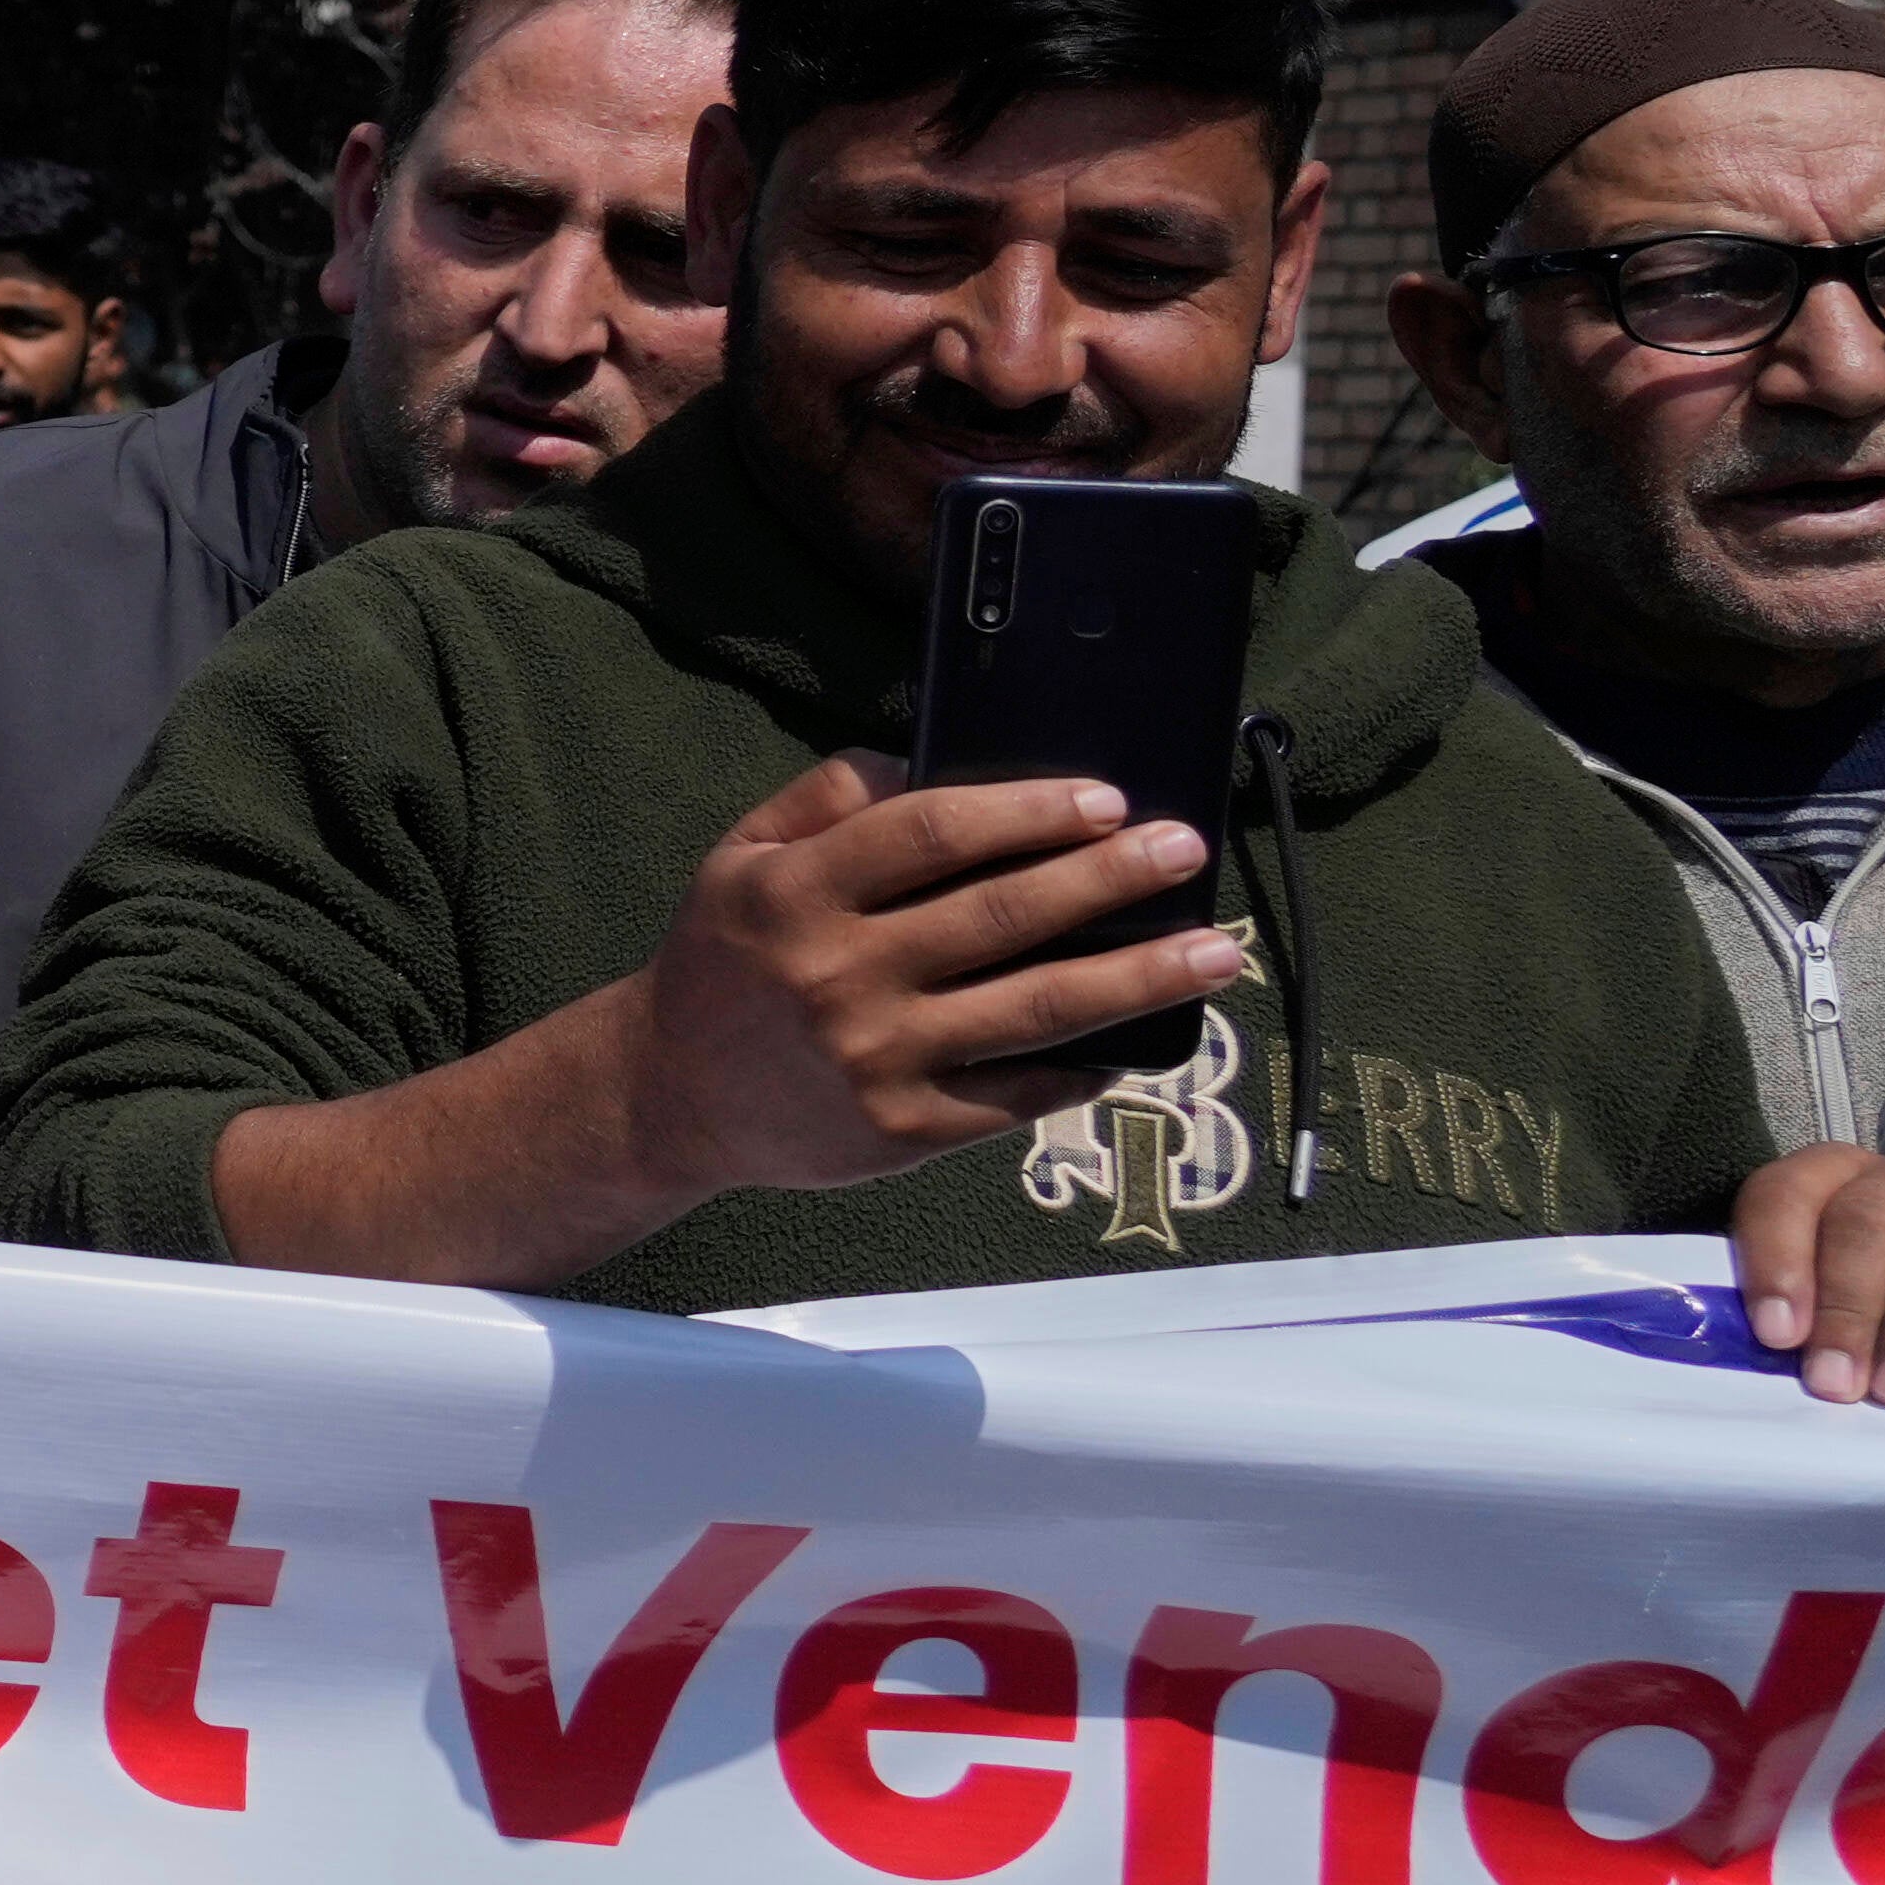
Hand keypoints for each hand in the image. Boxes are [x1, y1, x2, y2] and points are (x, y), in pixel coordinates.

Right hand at [619, 754, 1247, 1205]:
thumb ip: (825, 797)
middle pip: (1002, 915)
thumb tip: (926, 755)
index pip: (929, 833)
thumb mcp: (740, 858)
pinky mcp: (904, 1128)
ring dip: (1140, 975)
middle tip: (1183, 847)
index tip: (1104, 797)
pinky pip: (1020, 1093)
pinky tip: (1141, 1039)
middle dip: (1108, 876)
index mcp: (793, 893)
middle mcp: (835, 974)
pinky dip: (1089, 1065)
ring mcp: (875, 1057)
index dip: (1026, 810)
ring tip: (1215, 950)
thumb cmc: (726, 960)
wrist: (669, 1094)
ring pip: (1037, 1008)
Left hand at [1736, 1147, 1884, 1410]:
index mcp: (1828, 1177)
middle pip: (1860, 1221)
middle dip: (1844, 1306)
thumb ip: (1797, 1308)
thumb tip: (1773, 1355)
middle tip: (1832, 1380)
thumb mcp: (1827, 1291)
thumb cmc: (1875, 1298)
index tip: (1777, 1335)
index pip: (1783, 1193)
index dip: (1774, 1261)